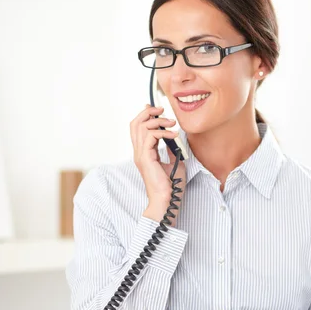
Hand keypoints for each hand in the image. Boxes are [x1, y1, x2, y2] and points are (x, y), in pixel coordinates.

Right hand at [130, 104, 186, 225]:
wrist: (167, 200)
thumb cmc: (171, 186)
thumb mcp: (174, 163)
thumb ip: (172, 150)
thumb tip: (175, 139)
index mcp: (143, 153)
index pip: (138, 128)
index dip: (145, 115)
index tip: (158, 109)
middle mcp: (139, 152)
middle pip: (135, 123)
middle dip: (148, 112)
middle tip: (163, 110)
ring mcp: (140, 155)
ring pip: (141, 127)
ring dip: (158, 121)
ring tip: (172, 124)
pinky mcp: (146, 158)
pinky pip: (151, 137)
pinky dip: (163, 132)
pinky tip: (174, 135)